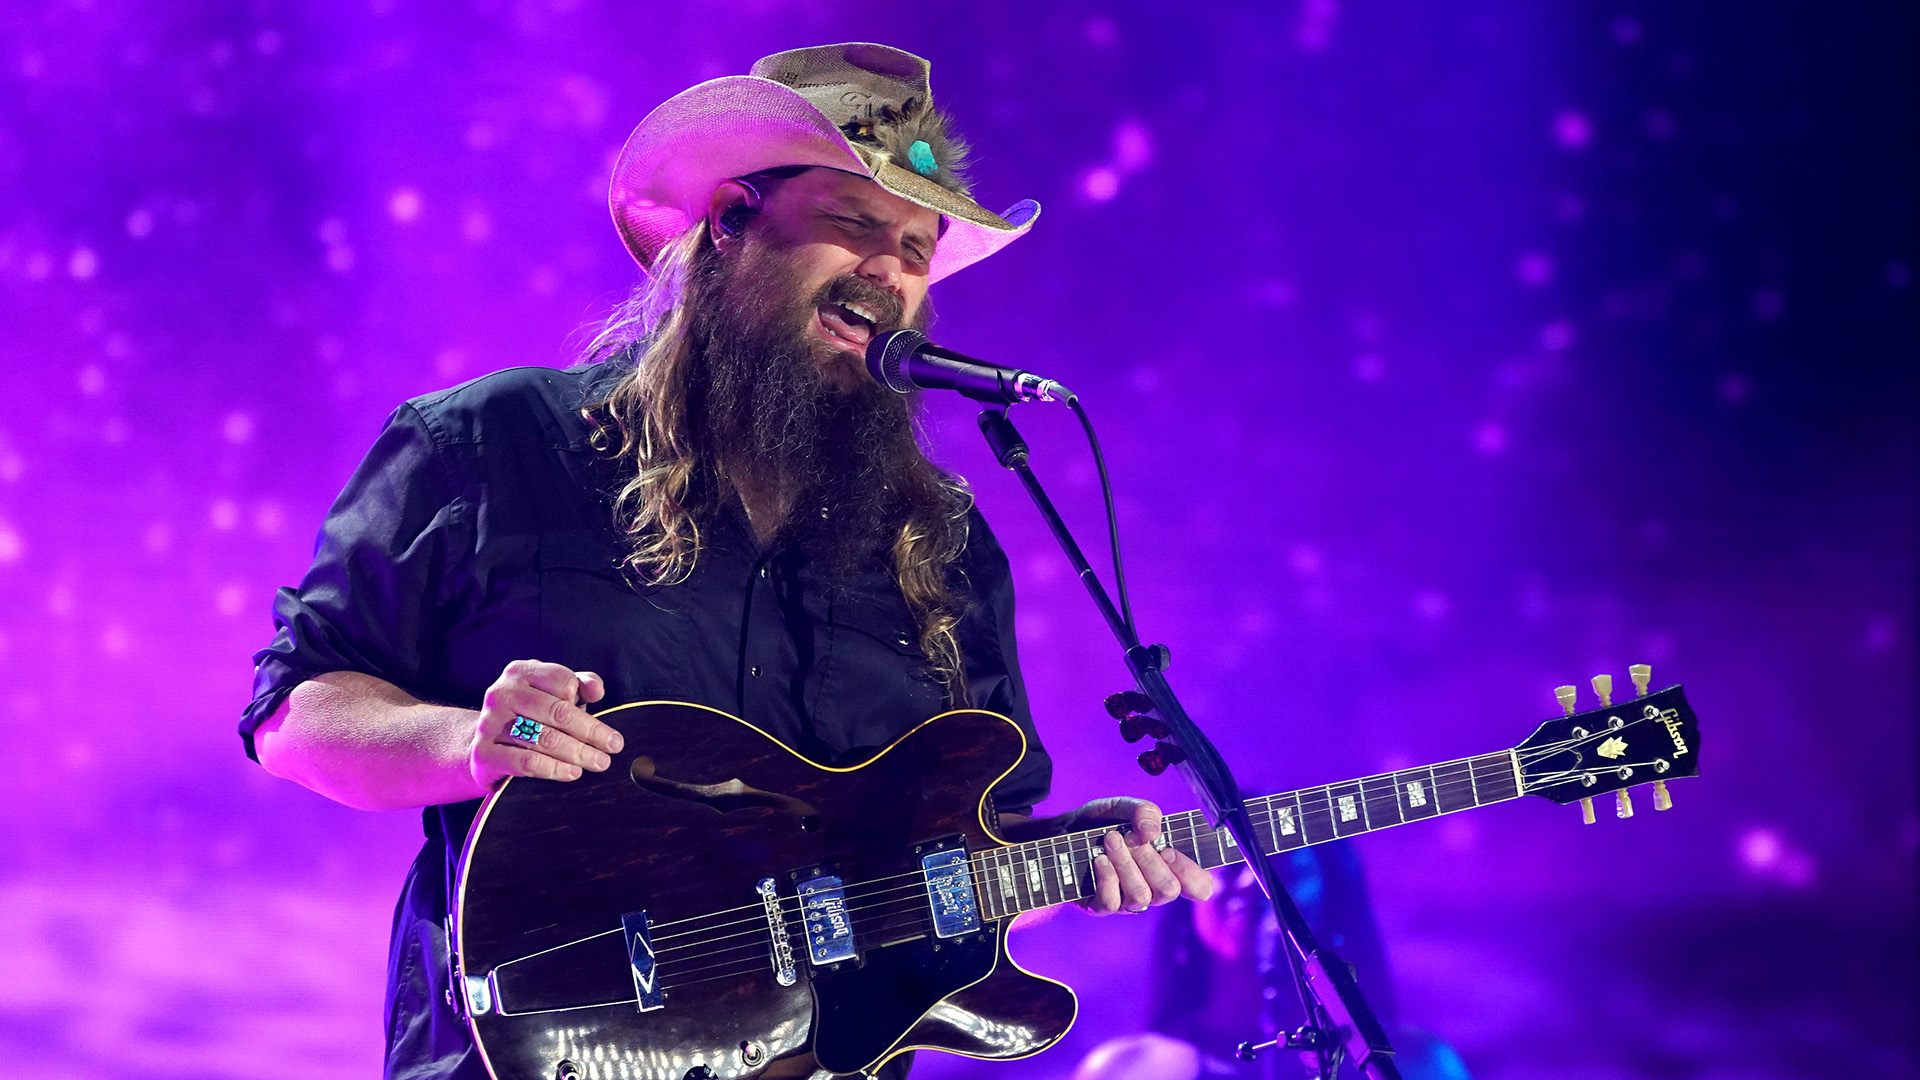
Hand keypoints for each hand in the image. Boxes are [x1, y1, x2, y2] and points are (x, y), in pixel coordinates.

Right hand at [469, 659, 619, 788]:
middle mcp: (501, 693)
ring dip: (577, 753)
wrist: (484, 744)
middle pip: (557, 711)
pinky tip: (572, 772)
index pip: (563, 680)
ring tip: (598, 762)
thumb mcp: (553, 694)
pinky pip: (527, 762)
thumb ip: (580, 684)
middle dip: (591, 732)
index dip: (585, 699)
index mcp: (520, 672)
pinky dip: (554, 769)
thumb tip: (596, 689)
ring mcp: (490, 723)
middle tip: (613, 748)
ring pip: (544, 738)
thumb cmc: (529, 715)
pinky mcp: (484, 753)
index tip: (602, 718)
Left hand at [1071, 797, 1214, 914]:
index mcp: (1167, 867)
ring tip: (1110, 840)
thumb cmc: (1099, 822)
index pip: (1199, 887)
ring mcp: (1126, 901)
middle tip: (1130, 837)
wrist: (1060, 831)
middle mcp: (1151, 888)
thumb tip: (1153, 831)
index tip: (1169, 849)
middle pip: (1168, 890)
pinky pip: (1112, 903)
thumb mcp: (1121, 807)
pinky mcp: (1100, 907)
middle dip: (1149, 859)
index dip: (1191, 872)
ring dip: (1125, 864)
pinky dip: (1106, 877)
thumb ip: (1142, 811)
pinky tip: (1098, 859)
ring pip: (1140, 896)